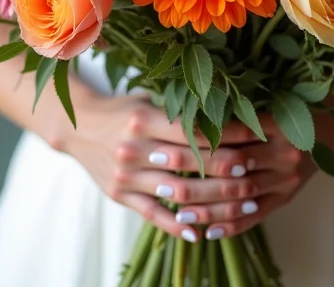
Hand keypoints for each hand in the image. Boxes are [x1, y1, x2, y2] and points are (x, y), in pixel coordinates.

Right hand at [63, 92, 283, 240]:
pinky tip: (199, 231)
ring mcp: (125, 175)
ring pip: (176, 192)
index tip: (254, 137)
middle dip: (225, 168)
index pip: (194, 130)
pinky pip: (153, 214)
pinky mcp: (119, 195)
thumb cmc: (123, 110)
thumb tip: (227, 107)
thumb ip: (179, 109)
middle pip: (189, 162)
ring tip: (241, 202)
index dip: (226, 135)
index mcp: (143, 119)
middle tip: (254, 170)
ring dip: (212, 200)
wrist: (78, 128)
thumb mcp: (148, 101)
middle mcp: (133, 148)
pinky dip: (177, 225)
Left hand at [172, 116, 316, 240]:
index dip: (196, 140)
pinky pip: (257, 216)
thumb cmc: (290, 108)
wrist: (330, 130)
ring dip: (209, 207)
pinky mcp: (288, 198)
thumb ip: (233, 108)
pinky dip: (232, 226)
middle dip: (195, 176)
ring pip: (242, 197)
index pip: (229, 135)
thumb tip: (184, 109)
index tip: (164, 145)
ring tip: (179, 213)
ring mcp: (287, 179)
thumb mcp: (265, 101)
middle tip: (162, 183)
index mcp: (277, 123)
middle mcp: (284, 153)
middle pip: (233, 169)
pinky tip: (208, 232)